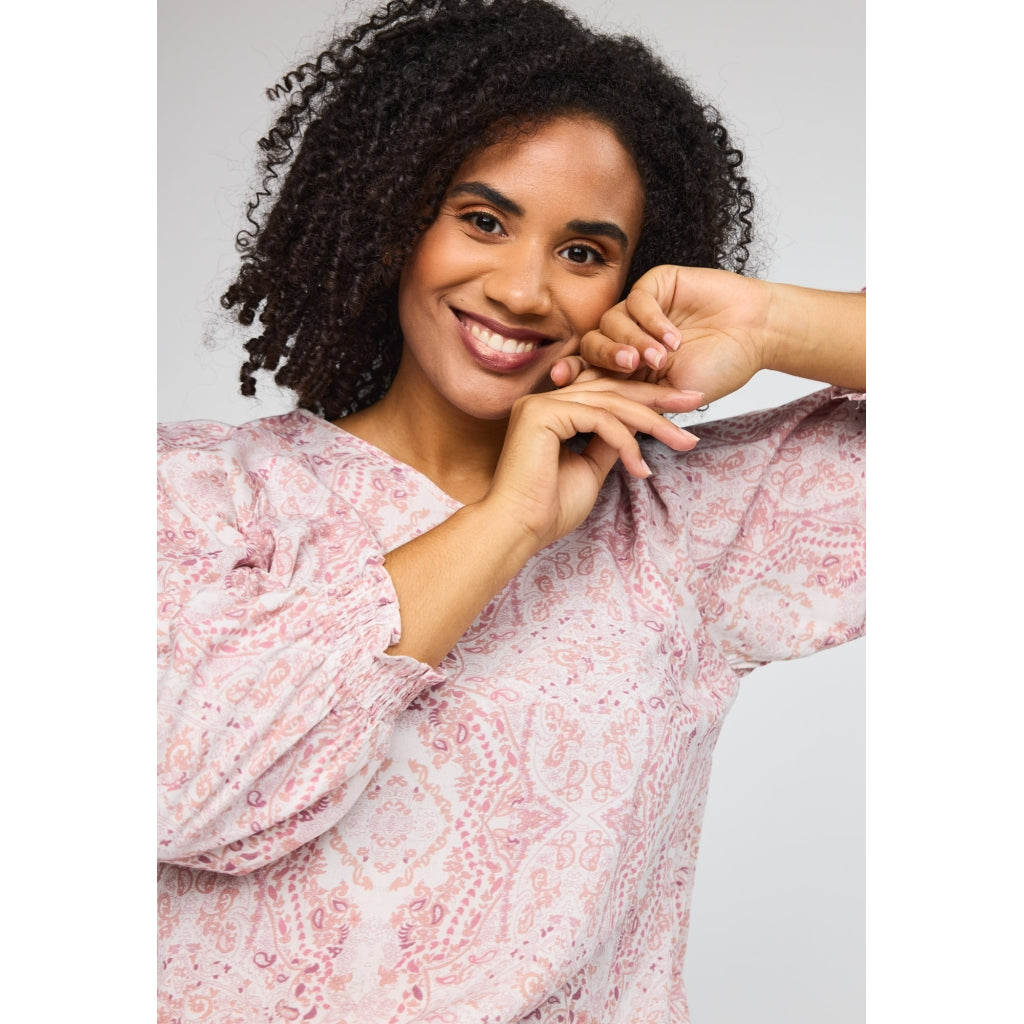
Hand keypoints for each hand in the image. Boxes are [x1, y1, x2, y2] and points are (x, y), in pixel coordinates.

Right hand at [483, 377, 702, 548]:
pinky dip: (626, 441)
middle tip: (696, 401)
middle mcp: (545, 400)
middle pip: (613, 391)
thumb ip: (609, 445)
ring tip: (683, 439)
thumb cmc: (548, 509)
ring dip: (653, 421)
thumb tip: (635, 431)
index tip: (683, 408)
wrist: (518, 529)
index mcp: (553, 412)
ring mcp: (542, 403)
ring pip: (610, 402)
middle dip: (659, 398)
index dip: (646, 400)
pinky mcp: (542, 412)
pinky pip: (599, 418)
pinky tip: (640, 467)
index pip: (606, 395)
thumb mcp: (591, 470)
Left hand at [550, 265, 865, 398]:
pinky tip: (674, 337)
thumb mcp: (674, 396)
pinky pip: (637, 299)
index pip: (588, 368)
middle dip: (606, 357)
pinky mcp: (657, 284)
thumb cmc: (721, 368)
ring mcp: (641, 310)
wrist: (757, 334)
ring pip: (611, 321)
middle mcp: (628, 337)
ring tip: (662, 357)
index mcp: (627, 367)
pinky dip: (652, 320)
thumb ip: (637, 401)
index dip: (571, 373)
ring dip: (634, 341)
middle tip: (630, 367)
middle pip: (593, 344)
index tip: (560, 380)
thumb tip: (599, 421)